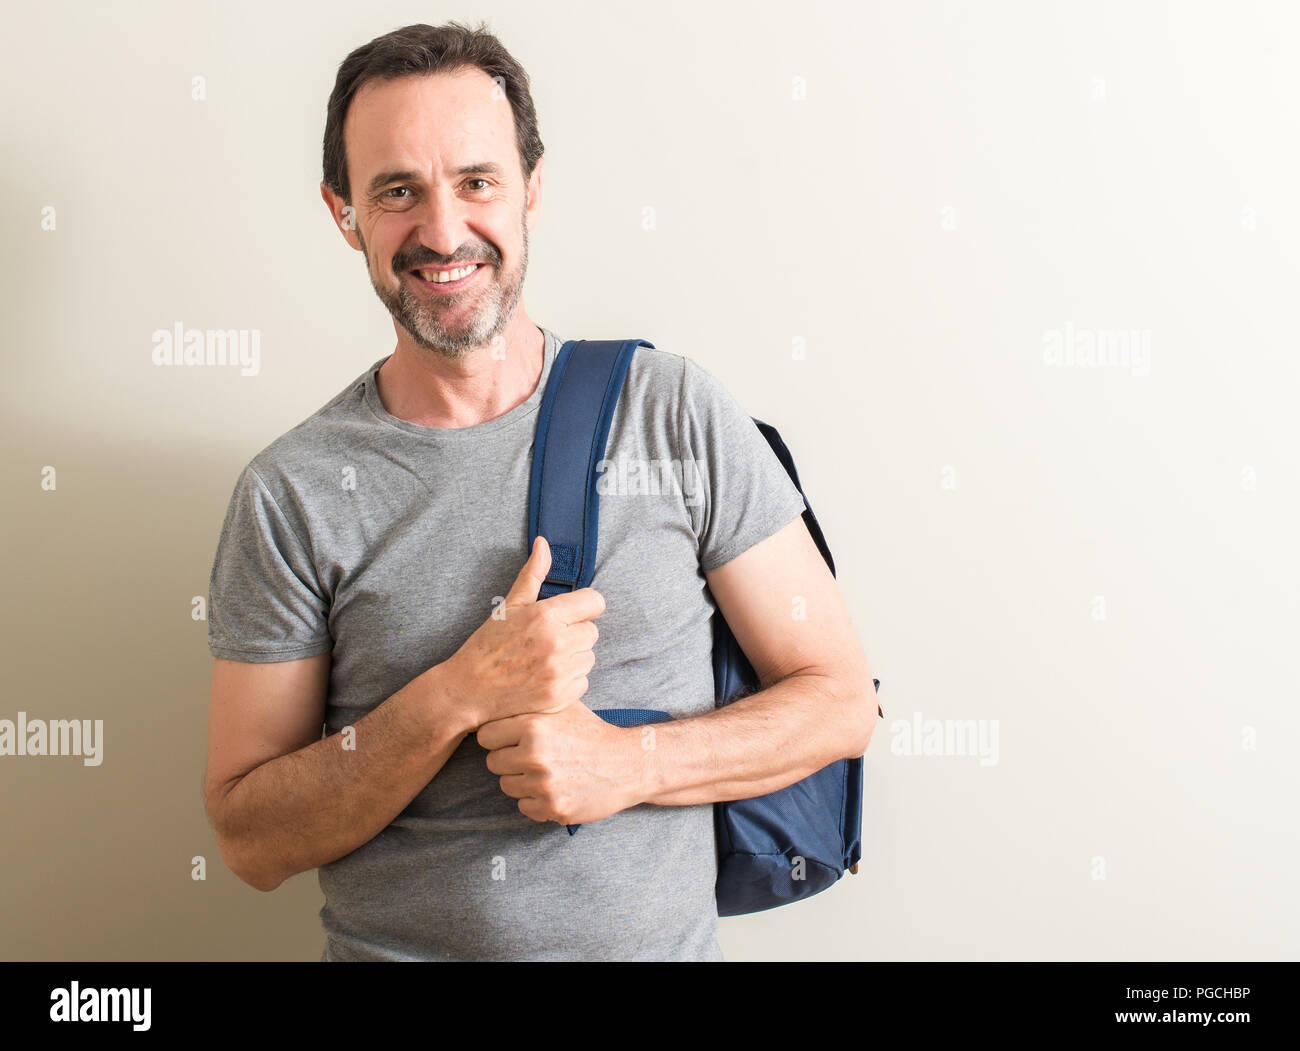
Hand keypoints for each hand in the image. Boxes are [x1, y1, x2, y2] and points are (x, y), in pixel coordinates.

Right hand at [444, 536, 604, 727]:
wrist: (469, 690)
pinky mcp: (561, 696)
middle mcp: (557, 643)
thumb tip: (544, 543)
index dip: (583, 606)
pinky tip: (546, 676)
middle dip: (575, 632)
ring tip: (545, 658)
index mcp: (546, 616)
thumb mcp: (510, 605)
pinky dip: (569, 680)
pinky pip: (583, 681)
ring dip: (574, 657)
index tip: (568, 613)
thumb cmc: (488, 644)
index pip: (595, 602)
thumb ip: (533, 574)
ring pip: (589, 657)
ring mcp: (560, 672)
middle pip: (592, 631)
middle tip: (548, 639)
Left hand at [478, 703, 649, 825]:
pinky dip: (536, 801)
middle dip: (509, 760)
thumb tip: (491, 696)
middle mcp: (535, 755)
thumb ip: (528, 703)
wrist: (628, 763)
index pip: (485, 736)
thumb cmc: (591, 732)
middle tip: (532, 756)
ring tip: (546, 771)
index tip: (511, 739)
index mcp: (533, 726)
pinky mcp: (553, 808)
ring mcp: (544, 785)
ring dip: (522, 781)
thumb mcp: (563, 706)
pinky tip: (554, 788)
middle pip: (492, 763)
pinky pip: (524, 807)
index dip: (498, 737)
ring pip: (507, 786)